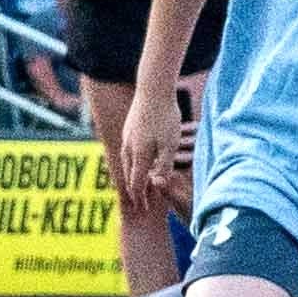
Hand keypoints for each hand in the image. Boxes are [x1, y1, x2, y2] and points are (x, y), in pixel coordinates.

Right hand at [118, 84, 186, 205]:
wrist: (153, 88)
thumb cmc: (165, 116)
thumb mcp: (170, 144)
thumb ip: (163, 166)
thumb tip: (157, 184)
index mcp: (139, 155)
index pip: (137, 183)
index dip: (141, 198)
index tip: (144, 209)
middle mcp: (129, 148)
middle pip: (129, 174)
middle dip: (135, 190)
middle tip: (140, 203)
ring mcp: (127, 136)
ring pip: (127, 162)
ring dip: (133, 176)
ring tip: (138, 184)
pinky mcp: (129, 128)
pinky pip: (128, 152)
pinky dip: (132, 162)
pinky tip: (137, 160)